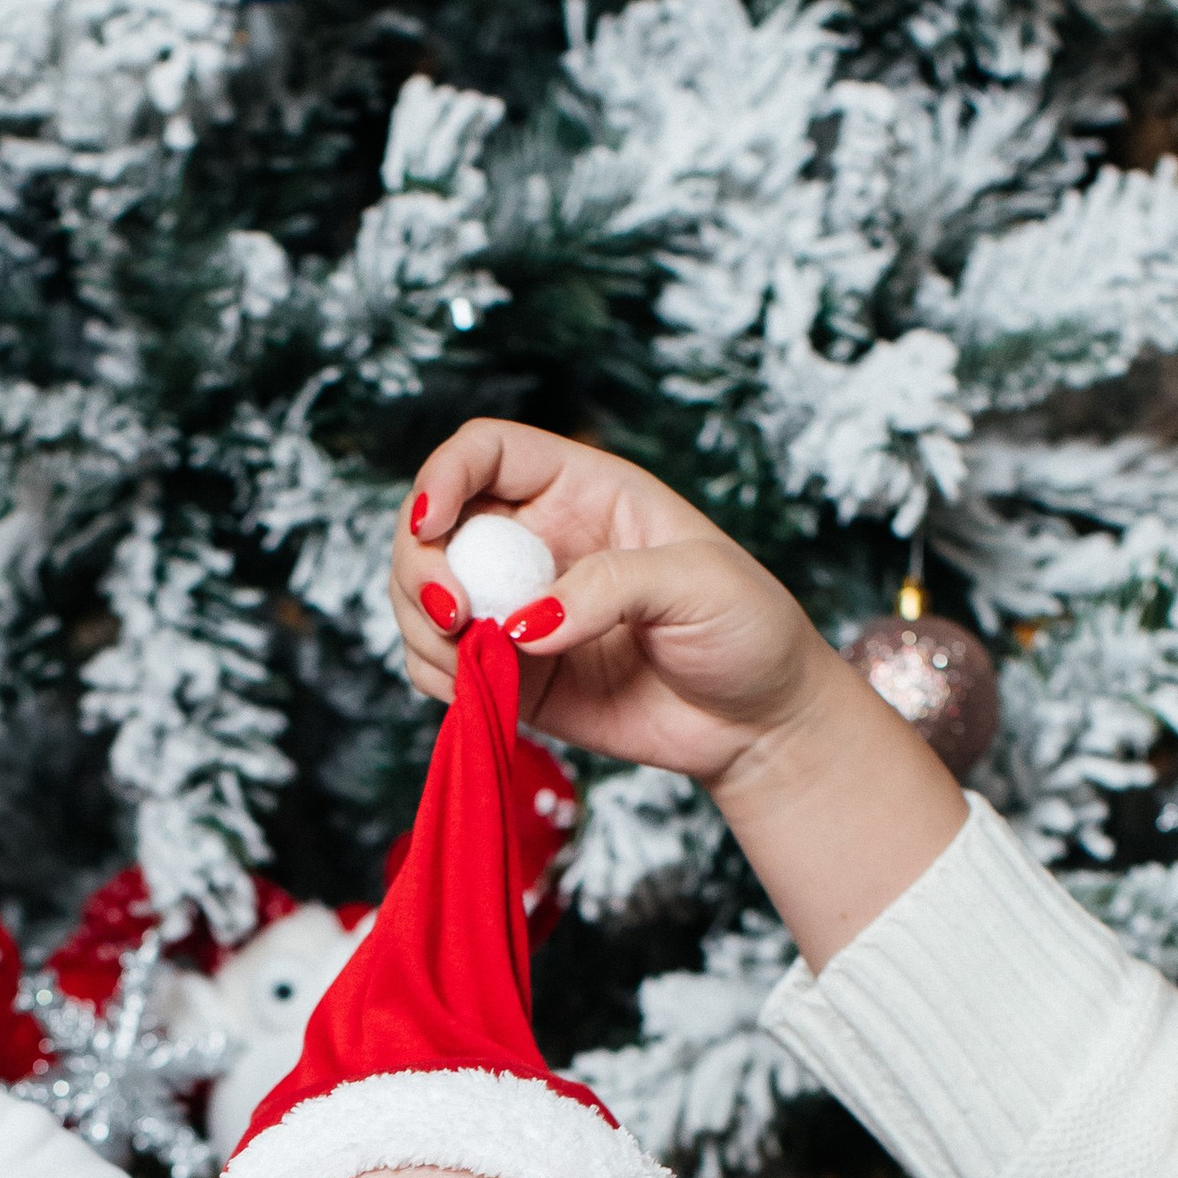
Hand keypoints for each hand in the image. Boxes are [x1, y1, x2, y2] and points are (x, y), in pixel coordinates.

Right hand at [392, 421, 970, 971]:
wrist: (759, 725)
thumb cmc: (749, 631)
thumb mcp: (698, 583)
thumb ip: (610, 589)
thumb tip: (520, 624)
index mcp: (582, 490)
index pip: (486, 453)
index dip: (444, 476)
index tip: (432, 525)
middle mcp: (538, 543)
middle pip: (433, 528)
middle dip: (419, 567)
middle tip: (452, 615)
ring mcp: (519, 610)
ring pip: (425, 600)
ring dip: (423, 630)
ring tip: (471, 665)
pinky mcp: (513, 676)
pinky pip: (441, 668)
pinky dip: (437, 680)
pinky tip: (475, 693)